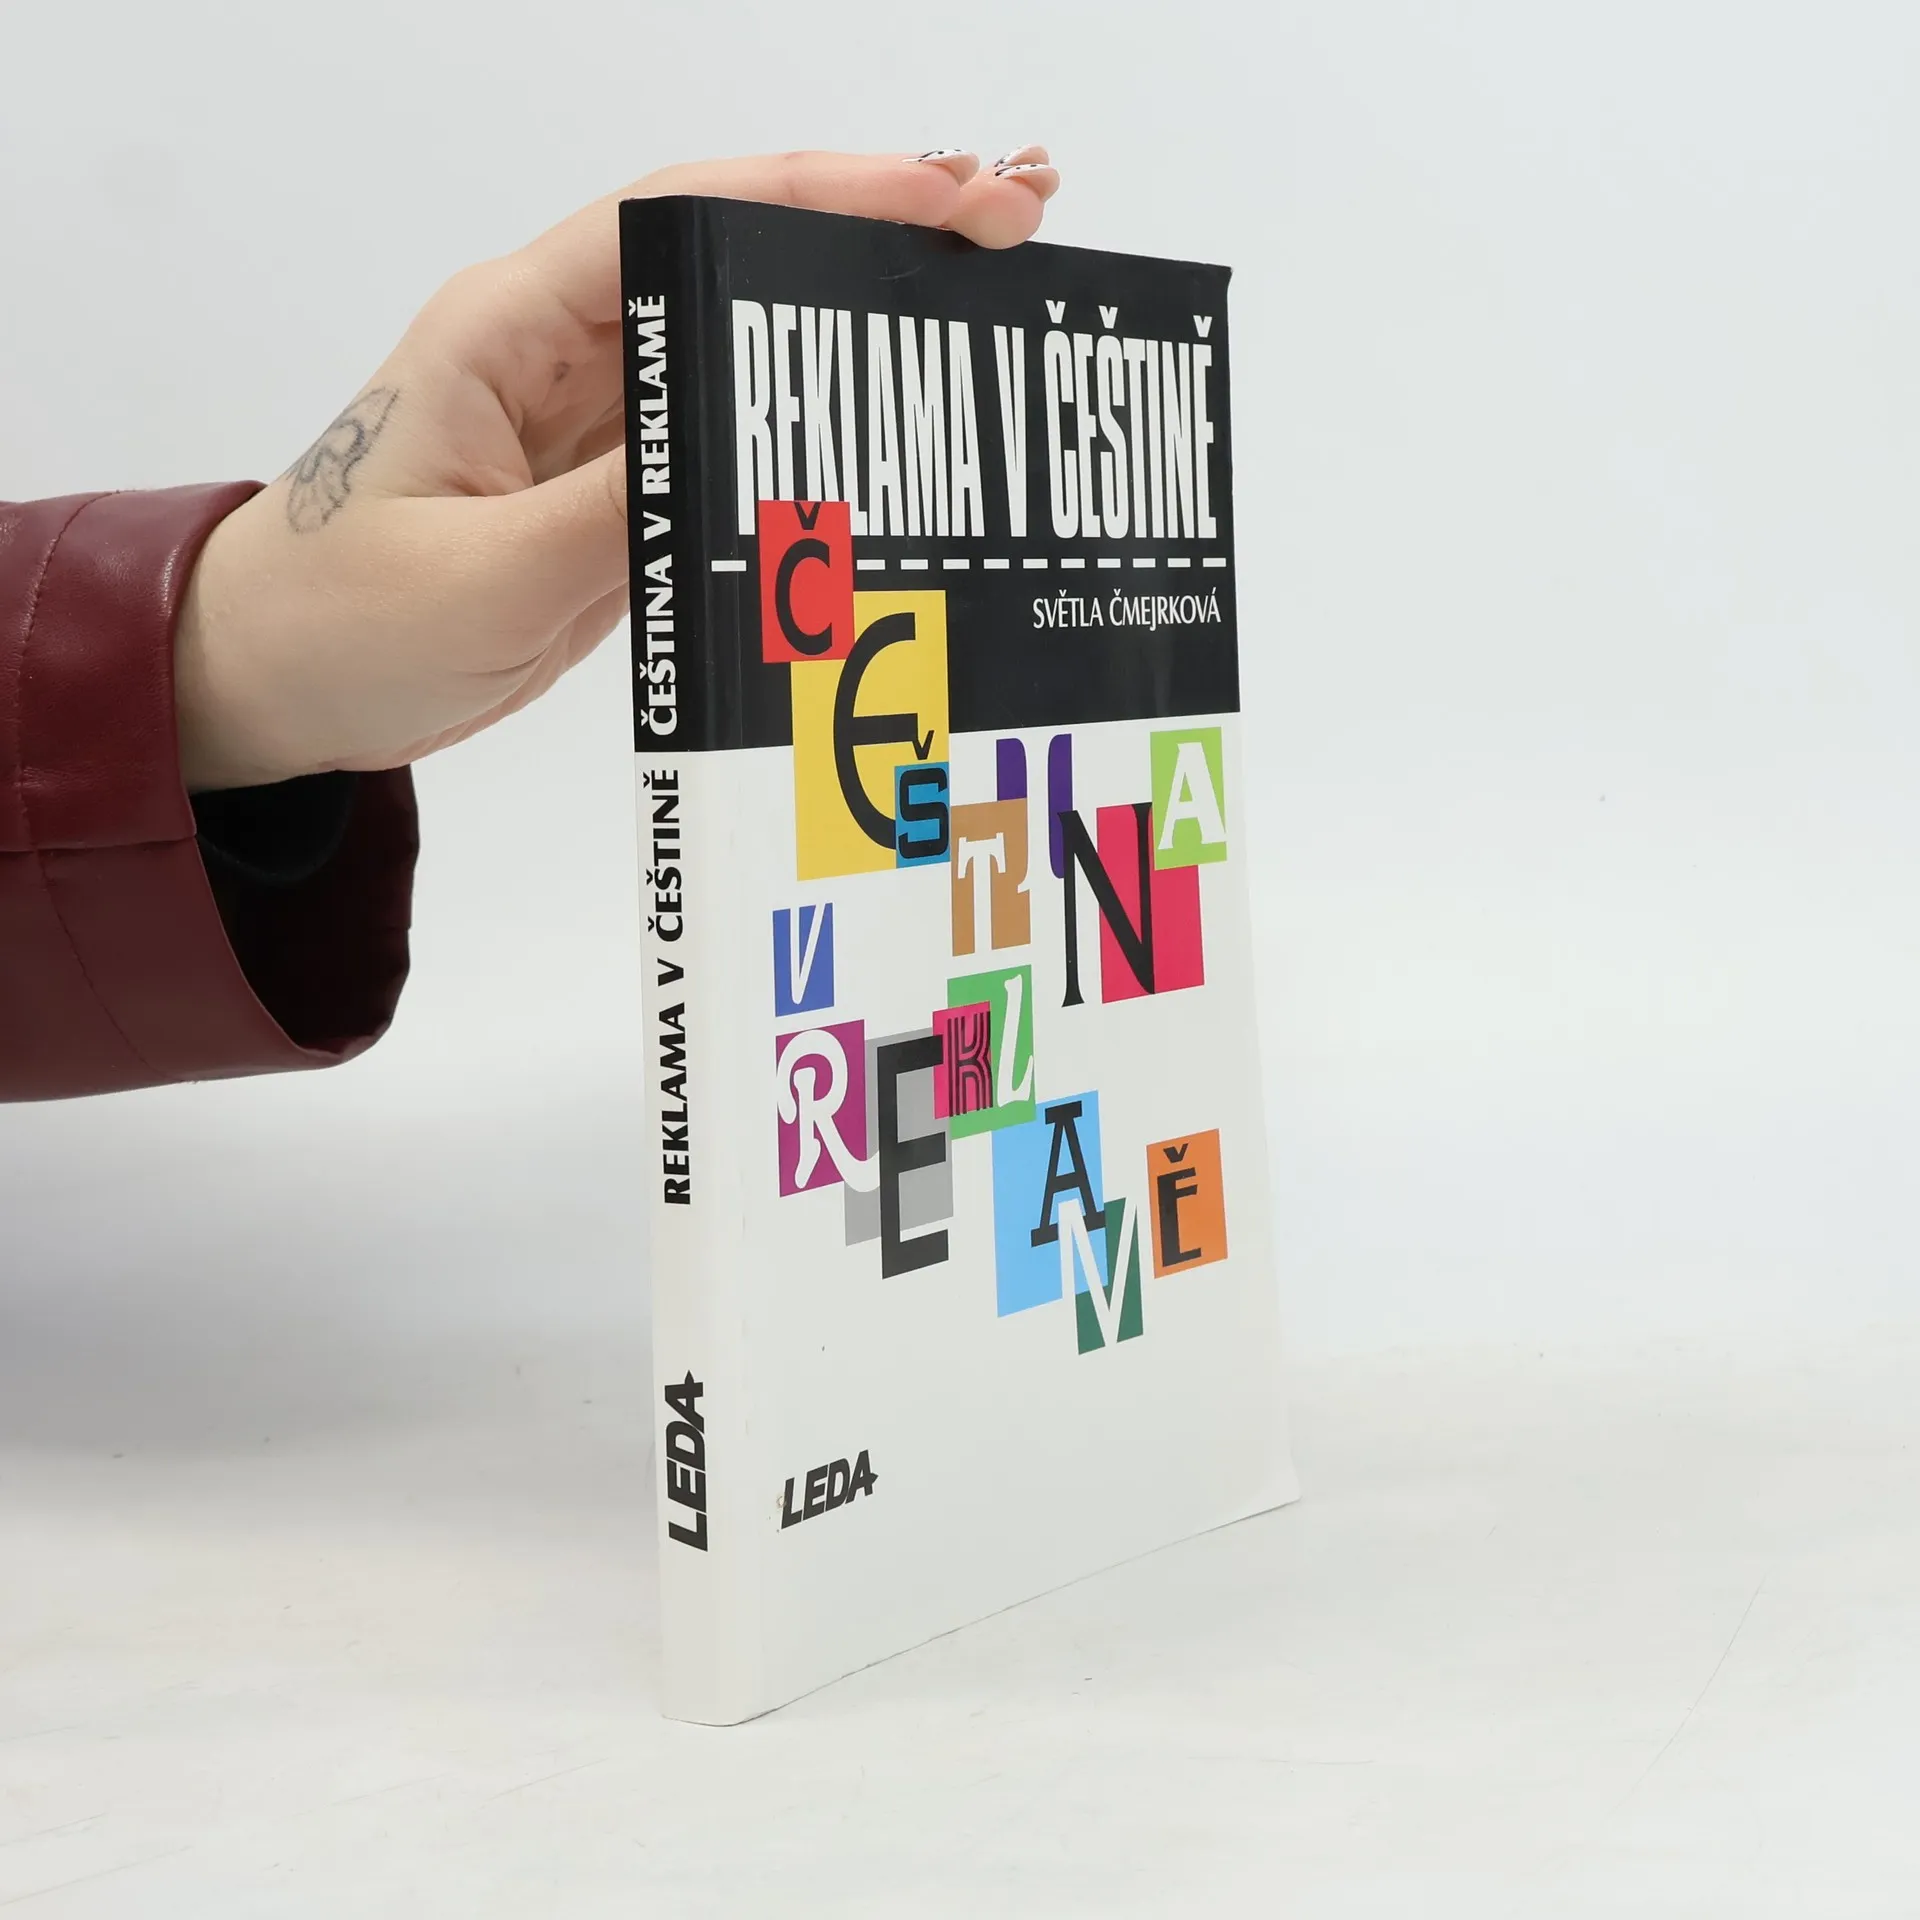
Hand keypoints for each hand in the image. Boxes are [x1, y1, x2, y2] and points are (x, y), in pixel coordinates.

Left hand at [174, 147, 1060, 791]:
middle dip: (875, 233)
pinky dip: (818, 429)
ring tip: (991, 310)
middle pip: (739, 263)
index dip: (821, 195)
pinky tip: (898, 434)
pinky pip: (732, 445)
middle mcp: (566, 355)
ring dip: (860, 330)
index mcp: (513, 329)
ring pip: (748, 349)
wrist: (274, 685)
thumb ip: (618, 514)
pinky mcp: (616, 498)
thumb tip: (756, 458)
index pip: (683, 222)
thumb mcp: (481, 573)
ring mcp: (599, 426)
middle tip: (1021, 225)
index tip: (945, 197)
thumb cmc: (339, 619)